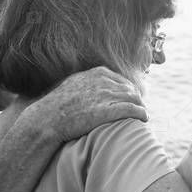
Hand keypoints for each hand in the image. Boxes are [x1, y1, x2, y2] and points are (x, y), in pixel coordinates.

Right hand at [23, 66, 147, 143]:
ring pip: (134, 99)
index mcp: (97, 73)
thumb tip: (96, 83)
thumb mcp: (74, 84)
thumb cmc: (58, 105)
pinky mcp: (108, 110)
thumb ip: (88, 81)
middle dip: (136, 100)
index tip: (130, 100)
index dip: (128, 92)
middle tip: (138, 110)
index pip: (122, 80)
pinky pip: (133, 110)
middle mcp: (104, 81)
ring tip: (142, 115)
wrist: (48, 118)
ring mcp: (106, 95)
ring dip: (141, 107)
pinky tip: (144, 119)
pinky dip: (141, 114)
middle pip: (131, 89)